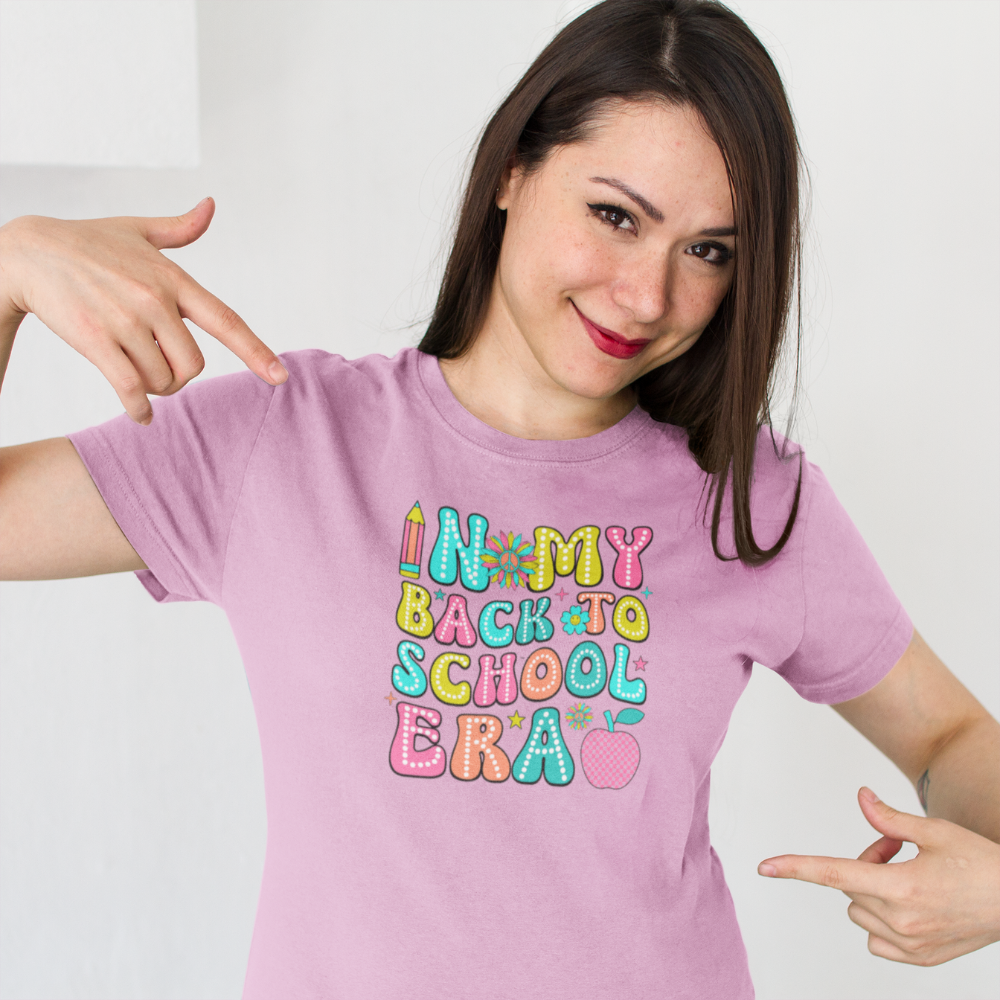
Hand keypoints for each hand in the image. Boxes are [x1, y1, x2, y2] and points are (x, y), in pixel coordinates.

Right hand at [0, 198, 286, 423]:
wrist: (27, 252)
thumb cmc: (86, 242)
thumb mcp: (137, 230)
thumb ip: (180, 228)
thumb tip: (210, 206)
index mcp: (174, 278)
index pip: (226, 320)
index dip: (256, 351)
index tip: (281, 377)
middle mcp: (155, 300)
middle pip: (192, 366)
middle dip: (179, 378)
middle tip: (160, 373)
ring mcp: (126, 321)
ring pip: (161, 380)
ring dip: (153, 389)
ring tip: (135, 374)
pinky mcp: (96, 340)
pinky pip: (130, 389)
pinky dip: (138, 409)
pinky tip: (139, 414)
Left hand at [758, 787, 999, 964]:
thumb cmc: (982, 864)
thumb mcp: (935, 831)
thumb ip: (889, 819)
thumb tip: (861, 797)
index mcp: (902, 886)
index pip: (834, 874)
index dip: (796, 867)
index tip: (764, 867)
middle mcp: (902, 920)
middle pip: (849, 886)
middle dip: (864, 862)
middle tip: (897, 849)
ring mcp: (911, 945)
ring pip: (859, 911)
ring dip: (871, 891)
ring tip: (908, 876)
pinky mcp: (920, 959)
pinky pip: (876, 941)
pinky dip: (881, 921)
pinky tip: (911, 905)